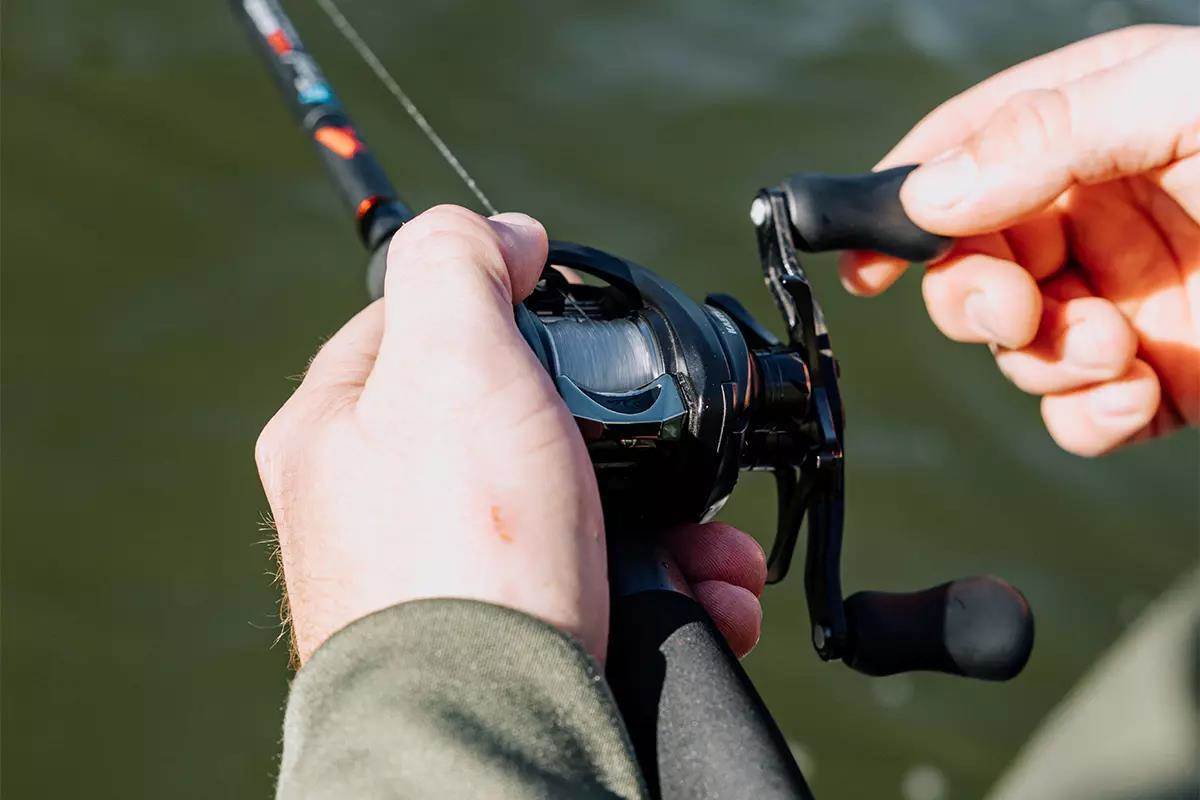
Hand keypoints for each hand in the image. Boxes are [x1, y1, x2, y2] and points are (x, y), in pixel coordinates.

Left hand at [255, 206, 765, 664]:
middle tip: (673, 444)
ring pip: (570, 509)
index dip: (496, 300)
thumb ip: (459, 262)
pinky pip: (589, 583)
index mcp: (338, 429)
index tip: (562, 303)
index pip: (415, 326)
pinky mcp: (504, 639)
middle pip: (513, 424)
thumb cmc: (458, 545)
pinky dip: (658, 585)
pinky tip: (704, 599)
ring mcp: (440, 578)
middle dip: (615, 432)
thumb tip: (503, 233)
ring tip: (719, 548)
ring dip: (662, 518)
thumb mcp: (449, 358)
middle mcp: (378, 506)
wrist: (490, 724)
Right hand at [842, 25, 1198, 455]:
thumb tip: (929, 192)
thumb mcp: (1191, 99)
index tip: (860, 254)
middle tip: (1010, 309)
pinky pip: (1082, 413)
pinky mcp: (1167, 380)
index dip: (903, 199)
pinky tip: (1137, 395)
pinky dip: (1089, 417)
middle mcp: (1108, 214)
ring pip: (1019, 347)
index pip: (968, 153)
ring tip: (1111, 351)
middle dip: (975, 296)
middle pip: (976, 260)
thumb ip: (1050, 134)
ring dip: (1044, 361)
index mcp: (1105, 125)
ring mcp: (1133, 302)